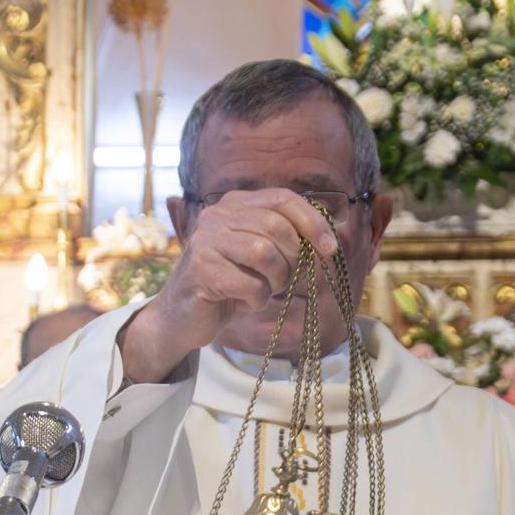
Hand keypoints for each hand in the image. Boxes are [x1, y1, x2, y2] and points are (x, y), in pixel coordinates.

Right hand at [120, 190, 337, 382]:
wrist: (184, 316)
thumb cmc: (231, 284)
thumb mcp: (260, 255)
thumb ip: (286, 239)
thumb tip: (328, 240)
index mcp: (235, 204)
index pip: (284, 198)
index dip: (313, 222)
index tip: (330, 249)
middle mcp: (217, 215)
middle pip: (278, 227)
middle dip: (293, 260)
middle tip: (284, 280)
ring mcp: (206, 241)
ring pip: (265, 254)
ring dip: (275, 281)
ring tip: (263, 290)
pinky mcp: (201, 270)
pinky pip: (251, 285)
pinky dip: (257, 300)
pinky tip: (245, 302)